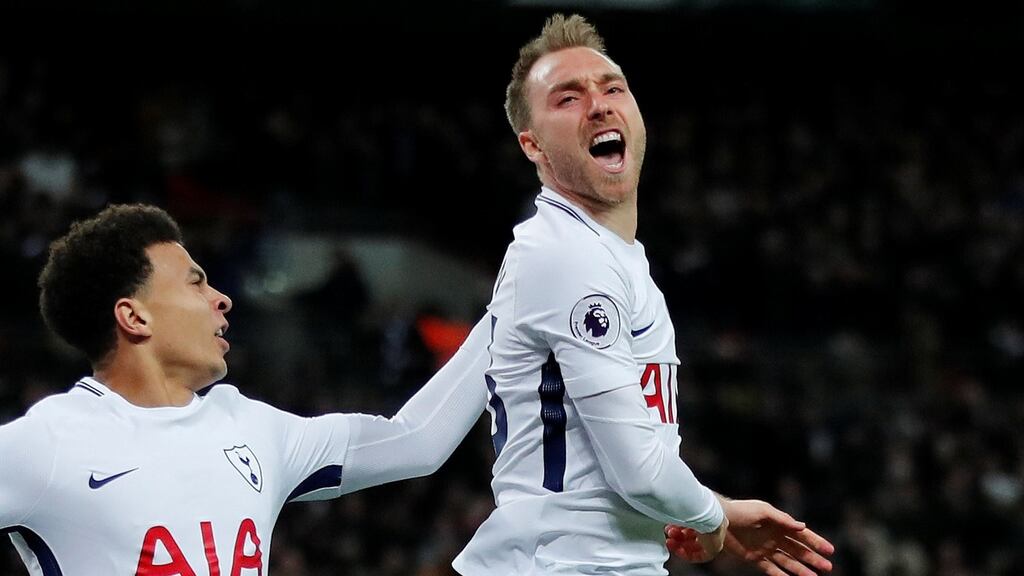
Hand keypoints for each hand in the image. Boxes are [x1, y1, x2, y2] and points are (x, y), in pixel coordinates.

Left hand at [666, 499, 834, 575]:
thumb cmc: (741, 511)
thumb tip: (802, 527)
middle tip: (828, 567)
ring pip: (787, 561)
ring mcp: (765, 548)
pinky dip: (782, 575)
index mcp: (779, 524)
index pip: (801, 535)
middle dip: (813, 558)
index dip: (816, 542)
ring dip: (800, 569)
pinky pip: (771, 569)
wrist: (719, 519)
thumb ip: (783, 519)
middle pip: (798, 550)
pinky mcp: (755, 557)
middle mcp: (775, 537)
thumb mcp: (763, 511)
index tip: (830, 550)